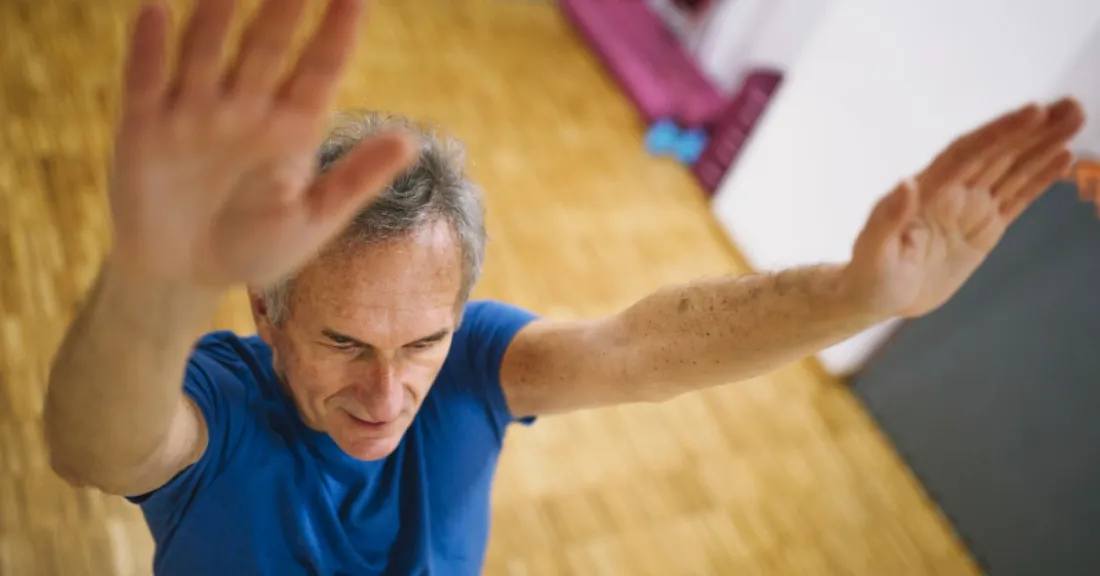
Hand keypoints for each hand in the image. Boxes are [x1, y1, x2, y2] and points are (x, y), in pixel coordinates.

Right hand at [108, 0, 416, 288]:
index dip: (337, 31)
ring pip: (206, 52)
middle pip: (266, 48)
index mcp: (292, 125)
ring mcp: (194, 112)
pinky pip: (146, 81)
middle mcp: (245, 107)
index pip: (320, 68)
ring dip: (217, 17)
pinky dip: (148, 48)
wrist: (184, 276)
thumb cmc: (257, 247)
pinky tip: (156, 12)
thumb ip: (358, 179)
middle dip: (282, 9)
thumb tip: (412, 141)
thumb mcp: (315, 219)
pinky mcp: (144, 128)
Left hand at [845, 97, 1086, 317]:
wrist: (877, 295)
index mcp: (927, 190)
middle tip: (1072, 105)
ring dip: (1044, 145)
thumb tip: (906, 183)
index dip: (999, 133)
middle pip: (997, 153)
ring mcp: (970, 208)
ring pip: (1013, 170)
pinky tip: (1064, 157)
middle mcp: (951, 191)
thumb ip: (887, 219)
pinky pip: (1017, 198)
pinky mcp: (984, 227)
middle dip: (1033, 129)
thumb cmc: (869, 274)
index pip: (967, 154)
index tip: (1033, 112)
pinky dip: (1040, 179)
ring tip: (1076, 116)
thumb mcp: (872, 251)